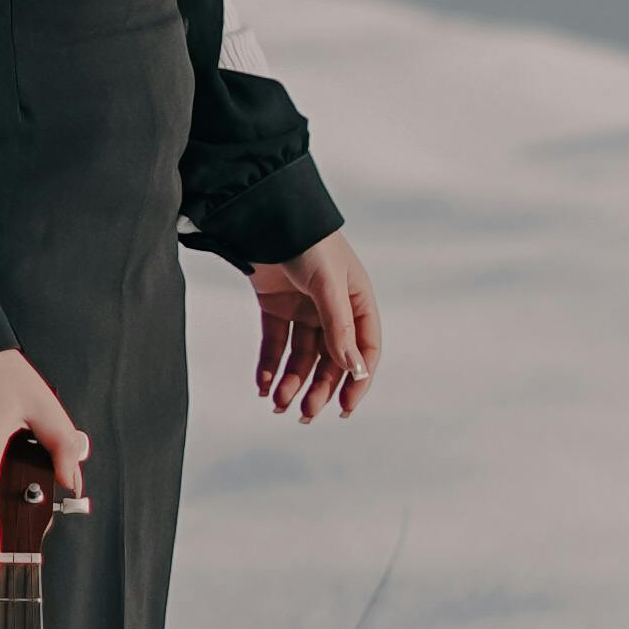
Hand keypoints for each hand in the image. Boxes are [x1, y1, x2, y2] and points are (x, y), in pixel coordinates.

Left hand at [251, 233, 380, 423]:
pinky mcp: (276, 306)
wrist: (266, 214)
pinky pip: (275, 343)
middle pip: (331, 359)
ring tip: (278, 404)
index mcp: (357, 300)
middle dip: (319, 388)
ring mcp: (304, 308)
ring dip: (291, 381)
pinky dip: (269, 366)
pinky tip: (263, 386)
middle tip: (305, 413)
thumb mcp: (328, 285)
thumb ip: (340, 328)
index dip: (358, 380)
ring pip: (302, 356)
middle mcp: (333, 308)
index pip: (365, 349)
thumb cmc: (308, 242)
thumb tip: (357, 371)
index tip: (344, 408)